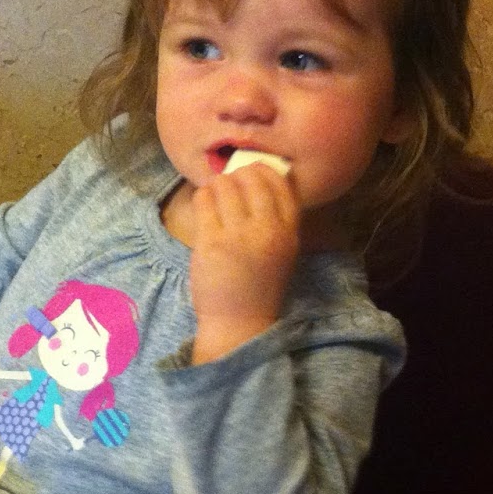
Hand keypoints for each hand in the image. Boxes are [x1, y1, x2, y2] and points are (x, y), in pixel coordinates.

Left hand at [186, 163, 298, 363]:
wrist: (239, 322)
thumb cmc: (259, 286)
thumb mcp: (283, 252)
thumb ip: (277, 220)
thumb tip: (257, 180)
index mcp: (289, 232)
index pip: (281, 185)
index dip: (264, 171)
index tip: (252, 172)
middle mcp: (267, 230)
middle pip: (252, 180)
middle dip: (238, 175)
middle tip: (229, 182)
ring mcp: (237, 236)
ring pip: (225, 186)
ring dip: (218, 184)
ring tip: (215, 193)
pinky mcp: (210, 242)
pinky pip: (204, 201)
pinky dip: (203, 195)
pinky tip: (204, 202)